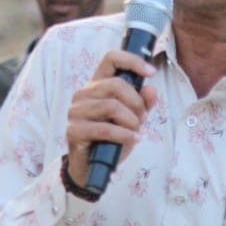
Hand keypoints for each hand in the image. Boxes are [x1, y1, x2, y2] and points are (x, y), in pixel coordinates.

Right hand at [64, 48, 156, 186]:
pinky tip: (133, 140)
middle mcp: (83, 93)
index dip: (133, 61)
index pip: (111, 58)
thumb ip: (142, 103)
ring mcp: (76, 111)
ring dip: (131, 121)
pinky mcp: (74, 130)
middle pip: (116, 84)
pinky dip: (124, 135)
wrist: (91, 167)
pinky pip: (104, 129)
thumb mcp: (132, 119)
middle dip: (136, 102)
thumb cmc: (111, 139)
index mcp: (97, 84)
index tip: (151, 72)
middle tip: (143, 118)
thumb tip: (152, 89)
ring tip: (136, 131)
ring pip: (111, 106)